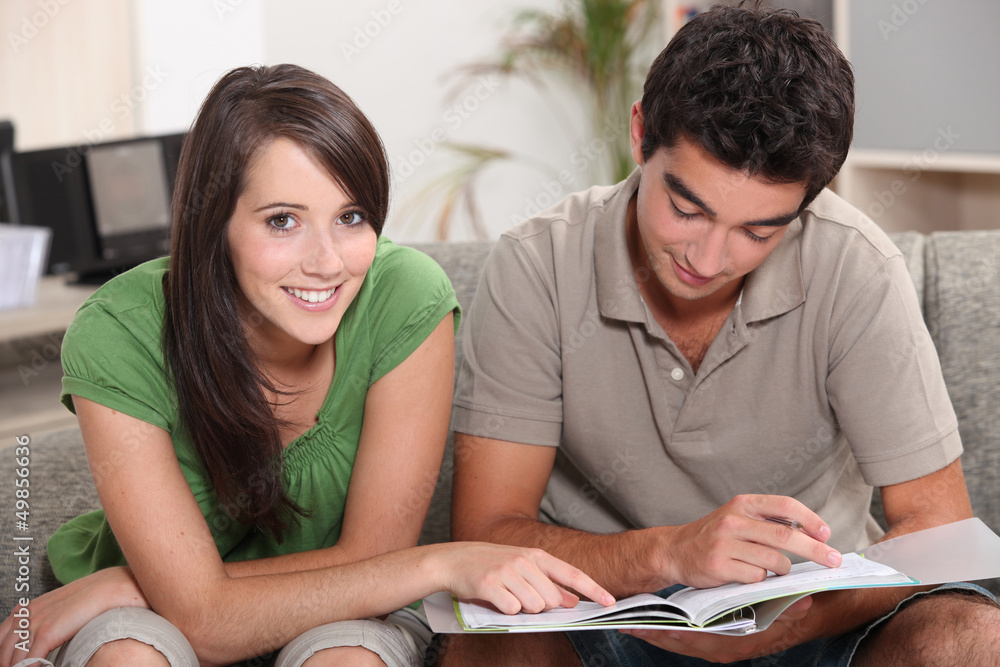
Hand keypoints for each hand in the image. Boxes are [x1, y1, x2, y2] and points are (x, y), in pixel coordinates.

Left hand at [0, 567, 147, 666]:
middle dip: (8, 665)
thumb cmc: (92, 601)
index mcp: (27, 609)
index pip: (1, 639)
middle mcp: (26, 614)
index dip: (4, 657)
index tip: (11, 664)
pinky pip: (29, 662)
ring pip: (13, 660)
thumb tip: (40, 646)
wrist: (111, 587)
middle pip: (3, 652)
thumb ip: (46, 624)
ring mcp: (35, 622)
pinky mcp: (47, 632)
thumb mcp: (61, 611)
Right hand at [436, 543, 614, 614]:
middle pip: (552, 599)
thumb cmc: (490, 565)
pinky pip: (512, 610)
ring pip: (534, 606)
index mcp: (536, 555)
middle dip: (542, 606)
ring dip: (523, 609)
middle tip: (520, 596)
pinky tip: (496, 600)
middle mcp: (524, 561)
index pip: (572, 574)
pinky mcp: (491, 583)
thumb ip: (549, 583)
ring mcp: (507, 571)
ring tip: (507, 596)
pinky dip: (506, 611)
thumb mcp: (522, 567)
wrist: (454, 560)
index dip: (593, 589)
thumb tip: (572, 600)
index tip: (610, 602)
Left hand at [620, 594, 816, 661]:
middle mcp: (724, 649)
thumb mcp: (792, 607)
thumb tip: (799, 602)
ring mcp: (717, 648)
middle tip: (629, 627)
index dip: (670, 634)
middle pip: (680, 645)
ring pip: (680, 644)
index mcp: (736, 644)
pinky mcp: (714, 643)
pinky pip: (686, 641)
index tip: (648, 627)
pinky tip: (656, 623)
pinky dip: (669, 634)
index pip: (695, 640)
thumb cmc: (791, 612)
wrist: (798, 619)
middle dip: (654, 637)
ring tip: (634, 624)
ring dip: (658, 635)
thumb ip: (790, 607)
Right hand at [661, 495, 841, 588]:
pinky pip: (756, 577)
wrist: (675, 550)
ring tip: (772, 569)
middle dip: (816, 550)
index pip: (784, 505)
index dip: (810, 519)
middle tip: (833, 560)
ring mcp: (724, 543)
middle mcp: (733, 520)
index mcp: (742, 503)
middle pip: (785, 536)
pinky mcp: (719, 566)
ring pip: (774, 561)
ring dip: (782, 570)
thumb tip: (811, 533)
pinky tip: (746, 574)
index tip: (827, 534)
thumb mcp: (738, 517)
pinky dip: (760, 580)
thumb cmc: (714, 536)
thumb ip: (768, 521)